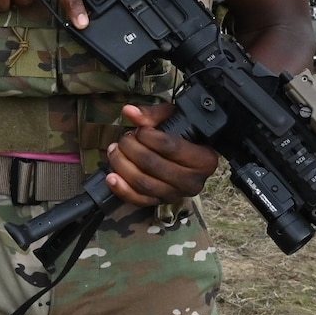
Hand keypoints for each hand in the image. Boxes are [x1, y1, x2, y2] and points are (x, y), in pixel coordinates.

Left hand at [103, 103, 219, 206]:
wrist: (188, 156)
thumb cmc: (183, 135)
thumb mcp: (174, 119)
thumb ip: (153, 114)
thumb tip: (129, 111)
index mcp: (204, 160)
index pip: (170, 147)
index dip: (148, 136)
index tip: (140, 130)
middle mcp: (192, 182)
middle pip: (153, 166)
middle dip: (131, 149)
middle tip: (125, 138)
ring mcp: (176, 194)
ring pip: (143, 183)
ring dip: (122, 165)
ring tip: (115, 150)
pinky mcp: (160, 203)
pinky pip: (138, 200)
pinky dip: (122, 189)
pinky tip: (111, 177)